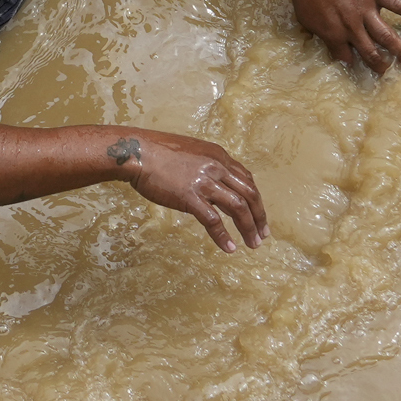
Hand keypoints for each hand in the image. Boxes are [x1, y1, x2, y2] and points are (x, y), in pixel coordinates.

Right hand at [108, 131, 266, 249]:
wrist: (137, 152)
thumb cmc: (157, 153)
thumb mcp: (191, 154)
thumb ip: (206, 167)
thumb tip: (213, 185)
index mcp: (218, 156)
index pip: (247, 179)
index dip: (256, 199)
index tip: (259, 215)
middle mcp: (217, 167)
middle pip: (249, 194)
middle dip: (259, 217)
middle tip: (263, 234)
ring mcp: (204, 182)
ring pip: (237, 207)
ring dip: (248, 228)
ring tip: (252, 244)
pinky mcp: (190, 196)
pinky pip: (213, 220)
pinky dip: (223, 236)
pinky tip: (229, 248)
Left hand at [281, 0, 400, 70]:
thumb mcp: (305, 18)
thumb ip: (318, 33)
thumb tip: (323, 41)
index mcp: (335, 35)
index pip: (347, 58)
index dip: (353, 62)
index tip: (359, 65)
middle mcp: (353, 27)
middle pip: (371, 53)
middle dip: (380, 66)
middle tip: (388, 74)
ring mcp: (366, 9)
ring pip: (386, 36)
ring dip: (400, 51)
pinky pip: (396, 5)